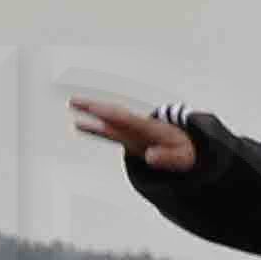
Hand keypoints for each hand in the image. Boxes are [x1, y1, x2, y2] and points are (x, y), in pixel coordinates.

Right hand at [65, 94, 198, 175]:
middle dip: (96, 107)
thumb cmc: (184, 150)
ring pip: (108, 119)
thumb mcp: (181, 157)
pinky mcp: (128, 137)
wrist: (187, 146)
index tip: (96, 109)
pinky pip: (108, 130)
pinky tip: (80, 124)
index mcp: (151, 128)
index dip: (112, 115)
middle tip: (76, 101)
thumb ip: (167, 158)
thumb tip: (150, 157)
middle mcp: (138, 125)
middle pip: (114, 114)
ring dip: (91, 111)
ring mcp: (132, 130)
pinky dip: (94, 126)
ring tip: (73, 104)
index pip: (128, 119)